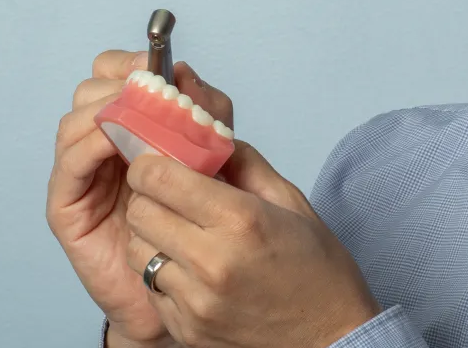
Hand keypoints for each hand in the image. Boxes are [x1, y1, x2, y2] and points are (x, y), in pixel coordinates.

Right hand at [47, 50, 234, 347]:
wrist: (186, 283)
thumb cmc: (197, 218)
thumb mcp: (213, 152)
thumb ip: (205, 112)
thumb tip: (187, 72)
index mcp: (130, 124)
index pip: (112, 73)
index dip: (131, 62)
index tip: (157, 64)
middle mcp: (98, 143)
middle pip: (90, 90)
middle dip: (119, 83)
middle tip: (150, 91)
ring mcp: (80, 173)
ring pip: (76, 120)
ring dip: (109, 110)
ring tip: (141, 117)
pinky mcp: (67, 205)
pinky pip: (70, 162)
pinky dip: (92, 142)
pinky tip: (118, 141)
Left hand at [123, 142, 381, 347]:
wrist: (331, 336)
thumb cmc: (317, 268)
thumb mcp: (291, 201)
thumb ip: (245, 164)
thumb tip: (207, 139)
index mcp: (241, 219)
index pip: (159, 178)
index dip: (151, 164)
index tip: (159, 163)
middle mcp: (212, 261)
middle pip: (139, 212)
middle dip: (150, 197)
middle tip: (171, 197)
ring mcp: (195, 301)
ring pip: (136, 251)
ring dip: (151, 237)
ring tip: (181, 235)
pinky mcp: (186, 329)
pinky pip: (150, 288)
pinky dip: (163, 273)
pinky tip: (192, 271)